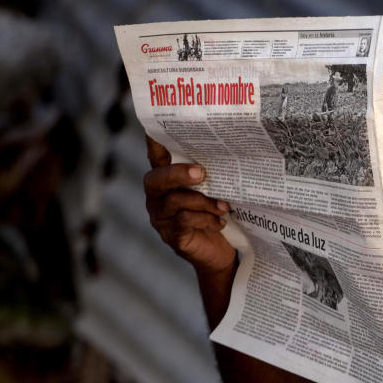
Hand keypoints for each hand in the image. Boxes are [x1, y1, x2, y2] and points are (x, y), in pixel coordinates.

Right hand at [144, 136, 235, 275]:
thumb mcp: (213, 192)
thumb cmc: (215, 216)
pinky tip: (220, 221)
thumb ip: (210, 176)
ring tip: (223, 206)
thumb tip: (228, 153)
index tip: (155, 128)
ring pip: (175, 201)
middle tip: (201, 172)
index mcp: (166, 182)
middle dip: (178, 174)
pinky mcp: (172, 236)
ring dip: (202, 201)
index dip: (154, 143)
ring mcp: (162, 219)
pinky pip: (184, 222)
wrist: (219, 254)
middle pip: (157, 180)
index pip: (156, 158)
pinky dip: (205, 219)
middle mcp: (158, 198)